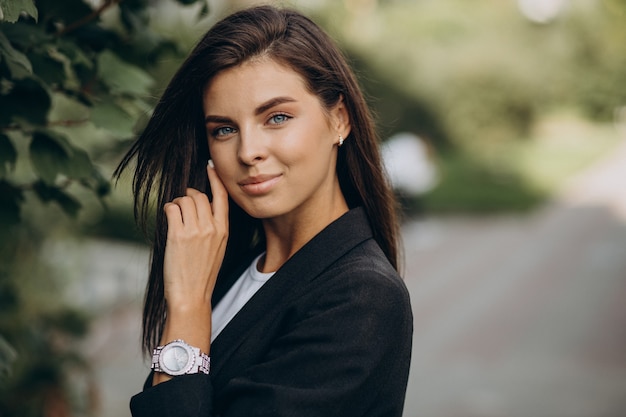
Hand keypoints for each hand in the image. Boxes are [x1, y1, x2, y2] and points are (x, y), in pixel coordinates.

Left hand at [162, 162, 228, 313]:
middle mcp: (211, 228)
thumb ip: (213, 228)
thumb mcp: (217, 249)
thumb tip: (199, 208)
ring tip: (174, 216)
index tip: (210, 167)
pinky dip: (167, 209)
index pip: (222, 197)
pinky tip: (168, 219)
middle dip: (187, 196)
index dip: (215, 179)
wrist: (192, 296)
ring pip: (184, 200)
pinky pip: (171, 209)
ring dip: (176, 204)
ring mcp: (195, 231)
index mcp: (223, 230)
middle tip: (182, 206)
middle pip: (198, 196)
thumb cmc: (202, 274)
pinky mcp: (178, 235)